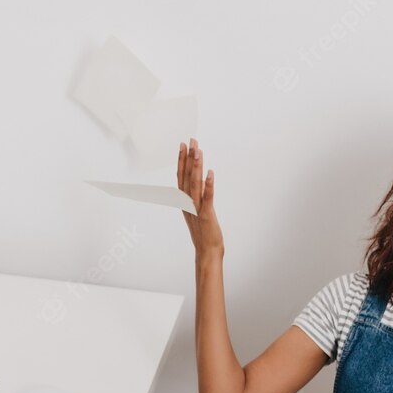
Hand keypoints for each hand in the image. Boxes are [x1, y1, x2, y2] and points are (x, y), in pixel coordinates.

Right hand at [178, 138, 223, 255]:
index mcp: (185, 201)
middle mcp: (188, 203)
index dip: (182, 160)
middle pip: (186, 177)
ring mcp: (196, 209)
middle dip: (188, 158)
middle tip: (191, 140)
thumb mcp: (197, 211)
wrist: (207, 252)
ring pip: (195, 184)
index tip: (183, 145)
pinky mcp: (206, 216)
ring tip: (198, 151)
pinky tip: (210, 173)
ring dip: (196, 167)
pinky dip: (208, 186)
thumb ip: (196, 196)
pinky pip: (207, 198)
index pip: (181, 176)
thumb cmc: (204, 232)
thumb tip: (200, 180)